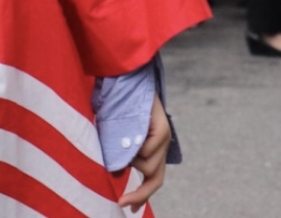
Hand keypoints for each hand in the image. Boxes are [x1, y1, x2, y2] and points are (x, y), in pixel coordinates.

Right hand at [117, 93, 170, 212]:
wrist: (128, 77)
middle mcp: (161, 145)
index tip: (127, 208)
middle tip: (122, 202)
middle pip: (155, 178)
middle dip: (140, 194)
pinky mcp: (163, 129)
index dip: (141, 195)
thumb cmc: (118, 104)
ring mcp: (164, 137)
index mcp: (153, 148)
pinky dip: (135, 147)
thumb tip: (116, 174)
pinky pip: (147, 151)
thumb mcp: (116, 134)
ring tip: (120, 138)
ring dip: (130, 159)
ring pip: (146, 165)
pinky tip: (130, 131)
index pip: (152, 178)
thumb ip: (119, 154)